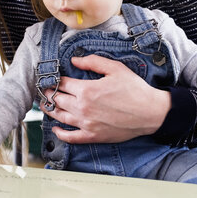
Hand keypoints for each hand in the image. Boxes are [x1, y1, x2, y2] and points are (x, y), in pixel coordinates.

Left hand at [41, 55, 170, 143]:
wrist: (150, 112)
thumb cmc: (134, 89)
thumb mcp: (115, 68)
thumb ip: (92, 62)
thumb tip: (74, 60)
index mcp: (87, 89)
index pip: (62, 84)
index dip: (56, 80)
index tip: (53, 78)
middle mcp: (82, 107)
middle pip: (57, 100)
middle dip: (50, 94)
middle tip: (46, 90)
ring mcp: (86, 123)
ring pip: (60, 116)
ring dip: (50, 110)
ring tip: (46, 105)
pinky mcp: (93, 136)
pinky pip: (71, 137)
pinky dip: (60, 133)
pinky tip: (56, 128)